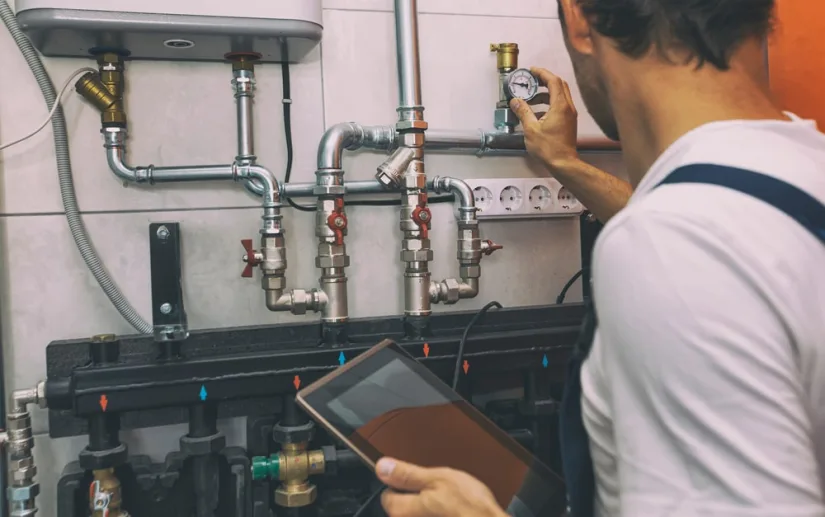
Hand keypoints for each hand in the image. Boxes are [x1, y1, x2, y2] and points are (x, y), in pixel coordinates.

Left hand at [376, 458, 506, 516]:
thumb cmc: (469, 505)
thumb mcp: (437, 478)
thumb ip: (406, 473)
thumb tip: (382, 466)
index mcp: (401, 510)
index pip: (386, 494)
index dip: (400, 481)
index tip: (414, 476)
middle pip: (403, 504)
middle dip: (417, 493)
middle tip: (436, 486)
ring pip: (419, 510)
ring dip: (429, 503)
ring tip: (449, 497)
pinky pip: (434, 514)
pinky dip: (440, 511)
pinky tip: (453, 508)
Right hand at [510, 67, 579, 171]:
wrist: (563, 163)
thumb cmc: (549, 149)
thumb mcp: (531, 129)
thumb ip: (523, 112)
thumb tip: (516, 101)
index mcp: (560, 106)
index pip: (553, 81)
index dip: (542, 73)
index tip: (532, 71)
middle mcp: (568, 107)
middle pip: (559, 85)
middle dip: (545, 80)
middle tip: (532, 81)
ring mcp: (570, 115)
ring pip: (559, 96)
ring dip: (545, 94)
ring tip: (530, 99)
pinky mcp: (568, 122)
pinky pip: (559, 106)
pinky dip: (548, 104)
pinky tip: (536, 113)